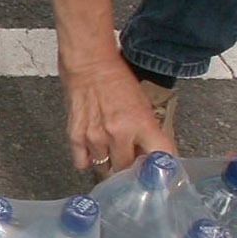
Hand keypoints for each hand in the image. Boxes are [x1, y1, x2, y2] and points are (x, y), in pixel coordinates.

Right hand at [58, 55, 176, 174]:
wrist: (89, 63)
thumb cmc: (116, 78)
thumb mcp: (143, 104)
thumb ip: (146, 132)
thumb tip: (148, 154)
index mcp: (141, 124)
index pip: (160, 158)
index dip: (160, 169)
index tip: (159, 175)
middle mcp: (118, 134)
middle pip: (128, 170)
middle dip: (130, 166)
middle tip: (130, 157)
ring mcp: (95, 138)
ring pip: (105, 169)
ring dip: (109, 162)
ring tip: (110, 148)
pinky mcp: (76, 137)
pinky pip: (83, 163)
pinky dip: (89, 160)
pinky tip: (93, 148)